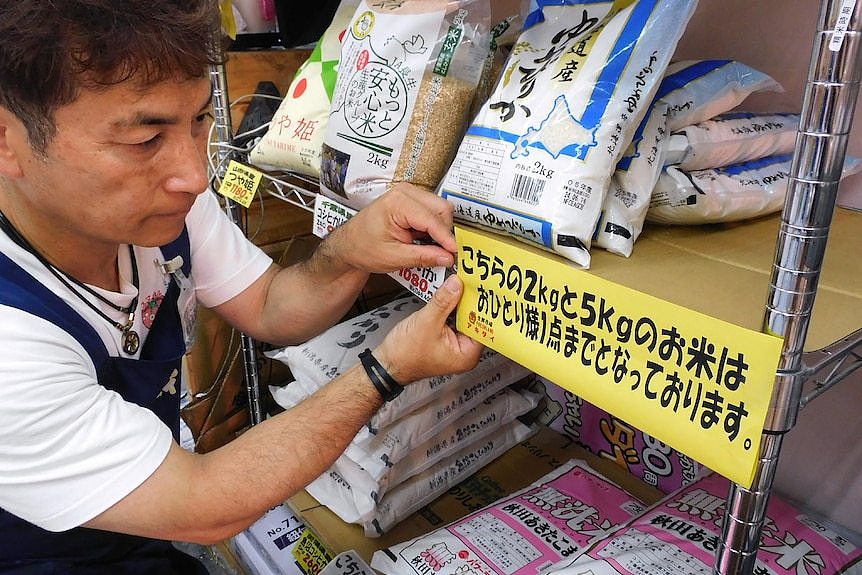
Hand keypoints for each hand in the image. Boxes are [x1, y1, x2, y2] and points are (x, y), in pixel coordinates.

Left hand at [330, 182, 457, 273]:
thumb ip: (423, 257)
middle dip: (446, 232)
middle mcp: (405, 192)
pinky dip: (434, 226)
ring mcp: (409, 193)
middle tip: (445, 253)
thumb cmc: (363, 247)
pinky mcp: (411, 200)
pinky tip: (425, 240)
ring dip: (440, 229)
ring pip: (441, 209)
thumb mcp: (394, 257)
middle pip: (442, 209)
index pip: (433, 220)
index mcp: (398, 203)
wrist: (349, 244)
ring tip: (431, 247)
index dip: (447, 238)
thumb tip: (447, 257)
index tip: (457, 253)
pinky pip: (433, 210)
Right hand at [373, 274, 483, 384]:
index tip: (482, 286)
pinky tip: (450, 293)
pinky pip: (453, 318)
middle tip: (472, 280)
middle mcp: (465, 351)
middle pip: (474, 320)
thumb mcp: (426, 322)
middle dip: (470, 301)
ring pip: (463, 317)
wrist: (386, 363)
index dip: (483, 305)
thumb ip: (443, 301)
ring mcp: (455, 344)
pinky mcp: (445, 337)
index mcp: (467, 354)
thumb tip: (457, 283)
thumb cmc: (405, 354)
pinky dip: (451, 307)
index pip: (484, 325)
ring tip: (461, 282)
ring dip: (460, 302)